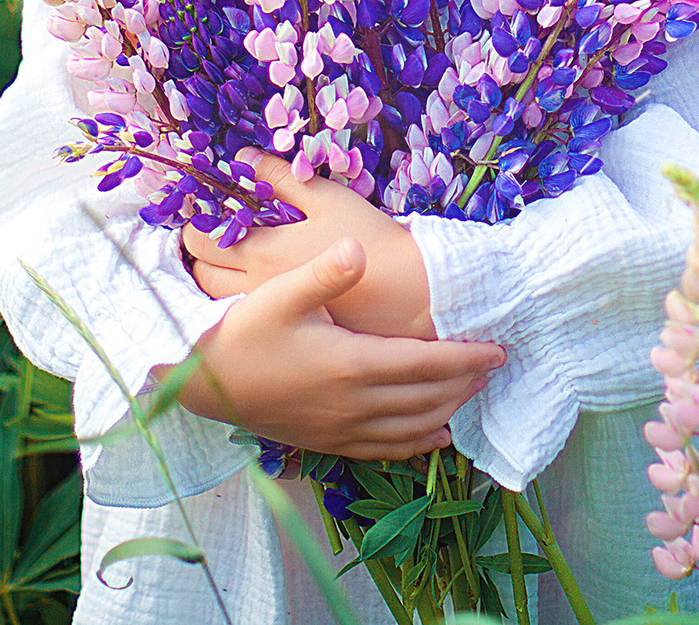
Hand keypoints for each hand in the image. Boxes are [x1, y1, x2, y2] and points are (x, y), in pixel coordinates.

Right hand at [174, 237, 504, 458]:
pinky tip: (435, 437)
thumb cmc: (241, 333)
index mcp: (350, 365)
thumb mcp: (279, 294)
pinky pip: (385, 450)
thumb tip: (358, 248)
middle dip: (465, 382)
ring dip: (448, 410)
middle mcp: (353, 404)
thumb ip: (325, 273)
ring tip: (473, 393)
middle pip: (427, 397)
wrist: (200, 384)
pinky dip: (417, 444)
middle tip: (494, 366)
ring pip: (412, 426)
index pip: (425, 364)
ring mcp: (340, 429)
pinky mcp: (326, 443)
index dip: (466, 358)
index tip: (498, 350)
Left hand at [186, 156, 434, 339]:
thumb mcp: (326, 198)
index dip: (194, 225)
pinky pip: (245, 319)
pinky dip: (239, 302)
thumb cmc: (370, 240)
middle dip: (200, 255)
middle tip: (215, 238)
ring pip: (217, 302)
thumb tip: (243, 159)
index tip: (206, 213)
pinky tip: (259, 288)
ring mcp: (270, 315)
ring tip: (233, 262)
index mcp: (261, 253)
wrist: (411, 295)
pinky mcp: (288, 331)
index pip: (199, 241)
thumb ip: (280, 178)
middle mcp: (256, 290)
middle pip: (200, 275)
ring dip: (216, 281)